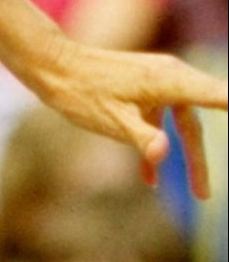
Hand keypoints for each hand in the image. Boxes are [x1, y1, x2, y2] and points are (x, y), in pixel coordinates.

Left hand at [30, 41, 227, 198]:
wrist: (50, 66)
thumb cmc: (78, 92)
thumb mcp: (110, 121)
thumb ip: (141, 138)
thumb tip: (163, 154)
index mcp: (171, 82)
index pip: (223, 98)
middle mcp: (171, 78)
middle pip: (199, 122)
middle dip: (205, 158)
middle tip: (207, 194)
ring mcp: (157, 82)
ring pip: (182, 124)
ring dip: (187, 157)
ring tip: (198, 195)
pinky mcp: (142, 89)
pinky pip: (160, 120)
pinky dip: (159, 145)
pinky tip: (150, 178)